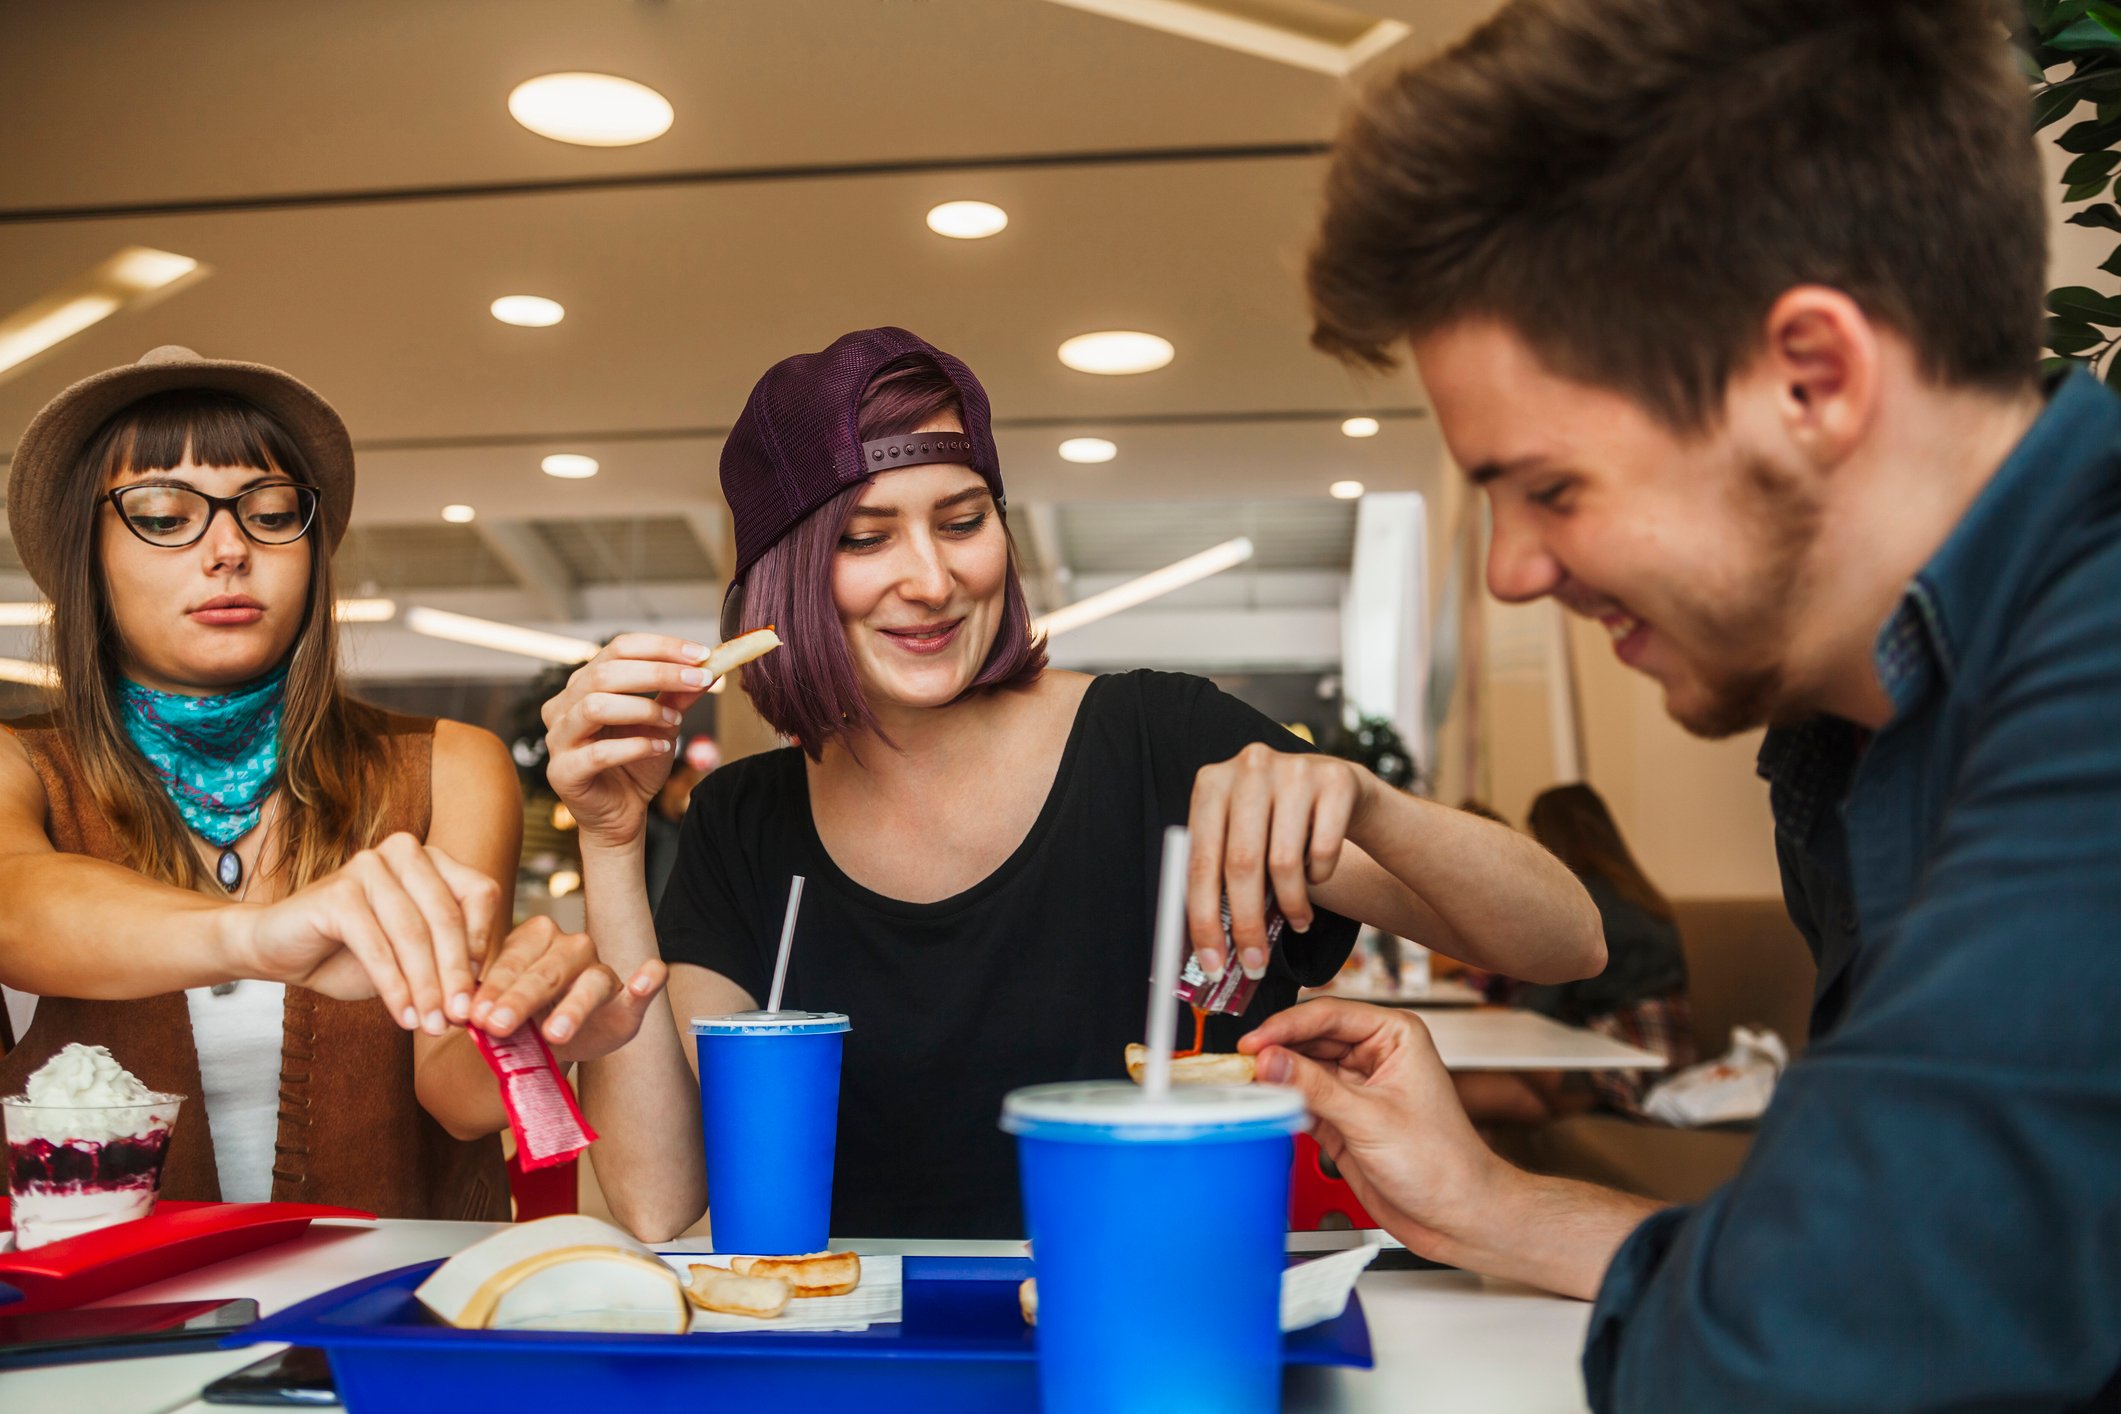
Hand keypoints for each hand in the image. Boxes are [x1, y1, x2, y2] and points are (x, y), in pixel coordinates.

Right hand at [231, 833, 501, 1033]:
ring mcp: (369, 866)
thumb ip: (446, 966)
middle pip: (447, 916)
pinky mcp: (338, 892)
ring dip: (426, 987)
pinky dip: (394, 987)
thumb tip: (482, 999)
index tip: (479, 991)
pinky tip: (404, 1015)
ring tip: (432, 1026)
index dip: (481, 944)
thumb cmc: (353, 953)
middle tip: (459, 1018)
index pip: (479, 894)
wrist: (281, 951)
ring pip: (413, 933)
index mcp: (432, 860)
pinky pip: (377, 946)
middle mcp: (405, 853)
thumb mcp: (413, 958)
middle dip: (455, 974)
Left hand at [465, 917, 665, 1061]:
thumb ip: (481, 1010)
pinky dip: (648, 980)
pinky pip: (648, 983)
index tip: (473, 1017)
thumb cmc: (521, 1019)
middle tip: (497, 1026)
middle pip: (546, 971)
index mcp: (533, 939)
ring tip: (555, 1033)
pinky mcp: (630, 998)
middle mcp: (571, 947)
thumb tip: (455, 1015)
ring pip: (591, 982)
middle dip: (520, 1000)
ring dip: (574, 1007)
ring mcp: (602, 970)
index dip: (492, 989)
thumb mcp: (495, 1011)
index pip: (512, 961)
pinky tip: (645, 979)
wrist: (551, 1041)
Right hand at [543, 634, 714, 849]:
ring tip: (674, 722)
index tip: (701, 653)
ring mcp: (558, 739)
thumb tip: (711, 666)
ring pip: (595, 706)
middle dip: (658, 672)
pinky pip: (597, 753)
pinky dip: (635, 747)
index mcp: (584, 685)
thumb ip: (680, 696)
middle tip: (698, 679)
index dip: (660, 647)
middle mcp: (564, 706)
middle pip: (605, 673)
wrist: (623, 814)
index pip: (618, 648)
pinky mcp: (562, 772)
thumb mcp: (664, 724)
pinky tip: (660, 749)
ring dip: (643, 709)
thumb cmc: (637, 765)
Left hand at [1186, 744, 1373, 979]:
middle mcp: (1249, 767)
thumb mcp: (1239, 837)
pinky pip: (1326, 850)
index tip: (1212, 963)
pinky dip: (1320, 876)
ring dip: (1291, 906)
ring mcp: (1294, 769)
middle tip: (1255, 962)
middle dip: (1248, 925)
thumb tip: (1207, 950)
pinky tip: (1317, 873)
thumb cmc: (1275, 826)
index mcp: (1211, 783)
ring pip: (1285, 863)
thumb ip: (1219, 879)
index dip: (1204, 920)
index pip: (1200, 862)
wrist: (1335, 789)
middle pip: (1242, 865)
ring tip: (1297, 920)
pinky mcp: (1335, 780)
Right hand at [1240, 1000, 1503, 1260]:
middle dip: (1276, 1050)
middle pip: (1309, 1038)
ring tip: (1246, 1083)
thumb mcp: (1371, 1119)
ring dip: (1275, 1077)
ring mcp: (1355, 1087)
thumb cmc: (1444, 1163)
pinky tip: (1265, 1104)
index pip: (1329, 1015)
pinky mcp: (1341, 1118)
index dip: (1286, 1025)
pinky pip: (1301, 1099)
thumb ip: (1316, 1088)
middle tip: (1240, 1064)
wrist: (1456, 1216)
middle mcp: (1374, 1055)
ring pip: (1301, 1068)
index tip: (1254, 1041)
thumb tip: (1270, 1060)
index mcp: (1394, 1035)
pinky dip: (1282, 1102)